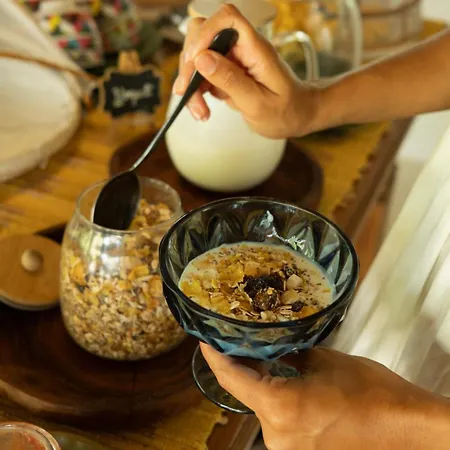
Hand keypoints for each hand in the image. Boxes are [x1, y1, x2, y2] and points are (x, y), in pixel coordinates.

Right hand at [173, 4, 318, 138]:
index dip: (206, 32)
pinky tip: (203, 110)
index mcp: (255, 49)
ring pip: (197, 59)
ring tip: (200, 112)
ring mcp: (232, 61)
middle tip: (189, 93)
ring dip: (191, 85)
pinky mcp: (226, 74)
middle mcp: (241, 49)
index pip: (228, 18)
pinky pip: (202, 76)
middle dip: (190, 66)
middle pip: (202, 36)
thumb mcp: (258, 103)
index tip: (195, 59)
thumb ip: (231, 80)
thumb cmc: (286, 111)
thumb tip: (202, 59)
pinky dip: (196, 94)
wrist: (297, 117)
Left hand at [201, 344, 449, 449]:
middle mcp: (275, 435)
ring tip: (263, 355)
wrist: (407, 432)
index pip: (232, 378)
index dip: (214, 356)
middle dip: (243, 366)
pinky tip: (282, 381)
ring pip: (263, 408)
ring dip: (261, 384)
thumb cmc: (370, 392)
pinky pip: (279, 423)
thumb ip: (292, 354)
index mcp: (279, 407)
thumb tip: (274, 348)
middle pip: (247, 394)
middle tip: (240, 339)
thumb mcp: (326, 362)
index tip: (204, 339)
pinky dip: (276, 401)